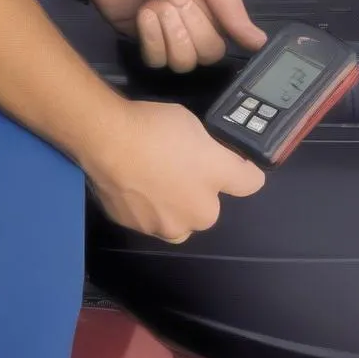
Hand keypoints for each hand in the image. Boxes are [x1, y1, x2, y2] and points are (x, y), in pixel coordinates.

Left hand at [83, 0, 266, 70]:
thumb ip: (233, 7)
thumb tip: (260, 43)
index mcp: (214, 7)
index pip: (224, 43)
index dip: (205, 25)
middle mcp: (195, 25)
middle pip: (204, 55)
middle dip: (186, 27)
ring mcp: (167, 36)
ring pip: (181, 63)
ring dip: (167, 33)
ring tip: (152, 5)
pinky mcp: (142, 42)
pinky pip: (156, 61)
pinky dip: (150, 38)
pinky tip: (140, 14)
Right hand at [86, 100, 265, 242]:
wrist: (108, 141)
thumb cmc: (158, 129)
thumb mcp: (199, 128)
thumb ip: (215, 152)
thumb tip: (214, 160)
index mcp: (217, 186)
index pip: (250, 182)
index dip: (242, 169)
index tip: (233, 161)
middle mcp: (197, 215)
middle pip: (208, 209)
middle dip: (199, 194)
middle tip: (181, 169)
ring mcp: (165, 226)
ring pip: (179, 222)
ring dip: (173, 208)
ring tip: (155, 181)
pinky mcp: (136, 228)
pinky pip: (149, 221)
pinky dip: (145, 208)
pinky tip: (135, 185)